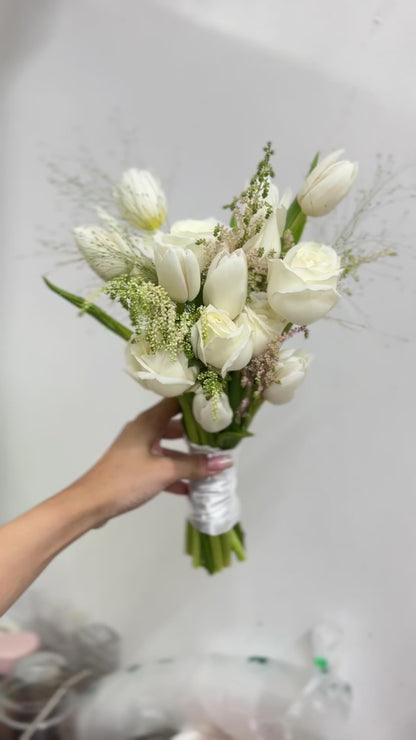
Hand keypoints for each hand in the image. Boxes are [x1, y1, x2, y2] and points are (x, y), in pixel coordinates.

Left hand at [79, 398, 231, 523]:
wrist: (91, 503)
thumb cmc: (126, 480)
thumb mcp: (164, 472)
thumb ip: (195, 466)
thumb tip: (226, 462)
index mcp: (148, 422)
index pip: (176, 401)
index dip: (197, 401)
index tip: (219, 404)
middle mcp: (143, 430)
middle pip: (174, 424)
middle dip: (197, 432)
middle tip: (221, 436)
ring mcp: (138, 449)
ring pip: (168, 446)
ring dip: (187, 455)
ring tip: (211, 461)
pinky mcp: (135, 467)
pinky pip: (160, 464)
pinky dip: (175, 472)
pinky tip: (191, 487)